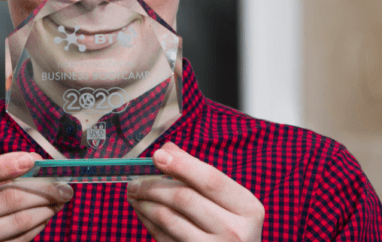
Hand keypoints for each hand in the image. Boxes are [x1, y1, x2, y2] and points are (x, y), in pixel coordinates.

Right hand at [0, 152, 72, 241]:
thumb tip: (35, 163)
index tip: (33, 160)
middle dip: (44, 189)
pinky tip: (45, 216)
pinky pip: (18, 240)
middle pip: (8, 199)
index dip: (5, 165)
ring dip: (46, 208)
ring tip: (60, 199)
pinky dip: (37, 226)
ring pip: (19, 222)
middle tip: (64, 185)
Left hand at [127, 143, 263, 241]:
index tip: (157, 155)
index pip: (210, 180)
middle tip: (135, 182)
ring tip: (134, 194)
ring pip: (169, 219)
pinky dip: (148, 221)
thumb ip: (197, 171)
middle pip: (185, 198)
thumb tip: (167, 149)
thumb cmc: (229, 225)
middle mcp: (236, 231)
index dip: (182, 165)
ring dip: (145, 203)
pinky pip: (164, 237)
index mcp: (247, 208)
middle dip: (153, 186)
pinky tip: (142, 211)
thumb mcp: (226, 199)